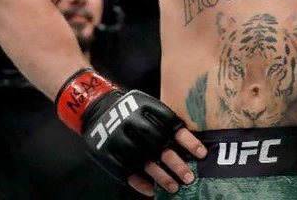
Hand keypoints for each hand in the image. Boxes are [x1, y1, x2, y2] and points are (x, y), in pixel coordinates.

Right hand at [56, 69, 206, 196]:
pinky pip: (125, 171)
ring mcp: (117, 137)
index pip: (171, 124)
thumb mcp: (146, 105)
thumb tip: (192, 144)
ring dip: (160, 177)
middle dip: (175, 163)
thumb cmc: (130, 109)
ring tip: (174, 187)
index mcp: (144, 106)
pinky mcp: (106, 152)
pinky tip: (152, 191)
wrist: (95, 107)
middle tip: (189, 177)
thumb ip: (164, 120)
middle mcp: (131, 121)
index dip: (188, 140)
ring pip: (142, 160)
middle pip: (157, 144)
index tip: (202, 154)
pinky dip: (139, 183)